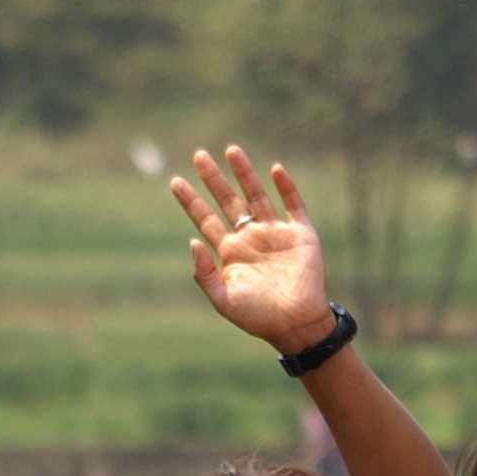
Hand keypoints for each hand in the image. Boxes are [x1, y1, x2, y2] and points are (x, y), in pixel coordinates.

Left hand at [168, 146, 335, 353]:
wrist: (296, 325)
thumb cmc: (258, 317)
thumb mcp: (222, 299)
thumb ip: (204, 273)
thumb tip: (192, 241)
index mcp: (231, 252)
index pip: (205, 219)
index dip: (191, 201)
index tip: (175, 181)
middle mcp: (251, 238)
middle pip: (228, 201)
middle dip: (213, 179)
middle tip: (199, 155)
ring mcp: (276, 233)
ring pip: (257, 196)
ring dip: (245, 174)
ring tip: (231, 150)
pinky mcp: (301, 234)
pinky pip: (294, 205)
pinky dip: (286, 187)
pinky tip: (275, 169)